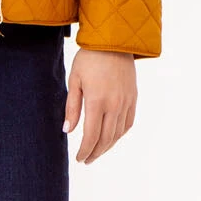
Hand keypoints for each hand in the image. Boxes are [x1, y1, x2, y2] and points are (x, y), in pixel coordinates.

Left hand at [63, 48, 136, 163]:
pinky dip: (120, 134)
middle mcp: (115, 105)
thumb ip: (72, 107)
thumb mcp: (74, 80)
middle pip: (106, 139)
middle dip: (95, 152)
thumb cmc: (89, 58)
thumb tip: (67, 130)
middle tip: (86, 160)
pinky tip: (111, 138)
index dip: (85, 150)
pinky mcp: (133, 97)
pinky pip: (128, 123)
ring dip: (108, 146)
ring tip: (97, 152)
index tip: (79, 158)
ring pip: (118, 133)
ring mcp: (127, 102)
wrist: (114, 40)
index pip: (91, 136)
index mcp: (97, 101)